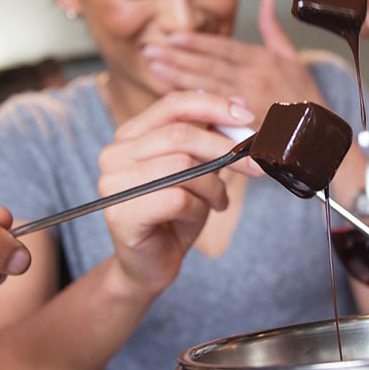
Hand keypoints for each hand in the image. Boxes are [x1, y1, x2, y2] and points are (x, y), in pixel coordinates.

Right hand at [98, 92, 258, 294]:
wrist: (151, 265)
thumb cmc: (174, 215)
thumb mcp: (197, 169)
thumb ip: (211, 137)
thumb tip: (239, 105)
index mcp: (130, 136)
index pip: (172, 105)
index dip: (213, 105)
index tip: (247, 117)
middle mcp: (114, 154)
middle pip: (181, 135)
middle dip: (225, 149)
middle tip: (255, 166)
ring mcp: (113, 184)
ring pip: (183, 167)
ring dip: (213, 186)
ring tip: (218, 201)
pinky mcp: (121, 213)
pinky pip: (177, 198)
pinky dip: (199, 208)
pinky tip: (197, 216)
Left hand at [141, 0, 324, 121]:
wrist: (320, 135)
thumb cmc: (306, 98)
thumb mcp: (294, 58)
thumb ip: (273, 30)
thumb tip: (266, 2)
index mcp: (263, 59)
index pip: (223, 47)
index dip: (196, 42)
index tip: (172, 36)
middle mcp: (254, 77)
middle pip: (208, 64)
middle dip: (176, 56)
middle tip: (150, 49)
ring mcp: (249, 101)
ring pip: (206, 85)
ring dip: (177, 75)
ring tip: (154, 66)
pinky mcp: (246, 125)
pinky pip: (213, 110)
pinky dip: (192, 103)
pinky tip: (171, 97)